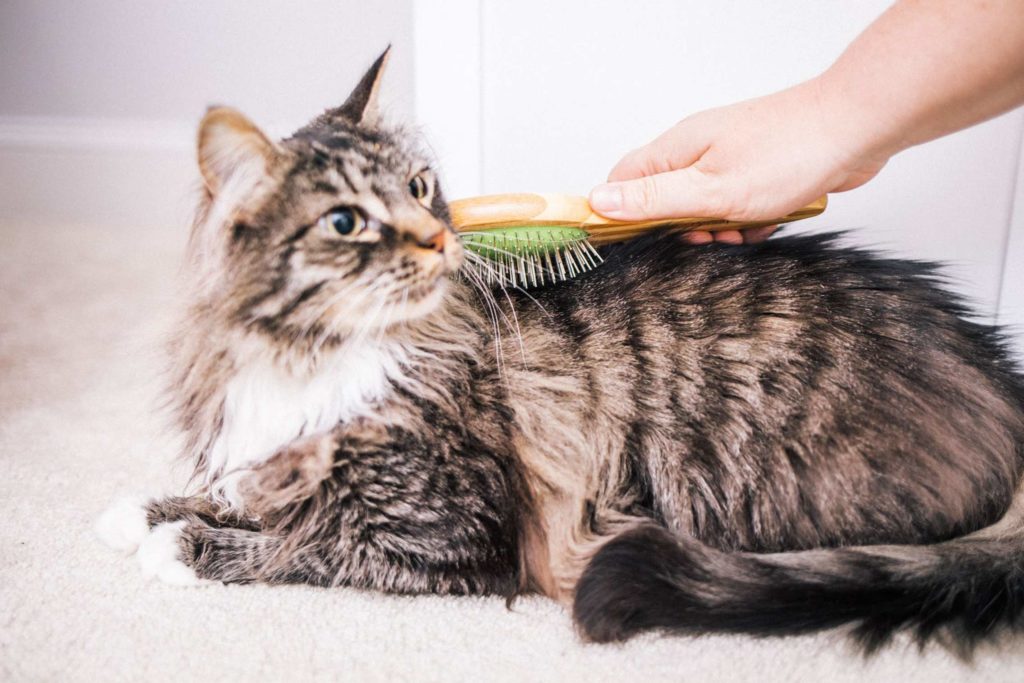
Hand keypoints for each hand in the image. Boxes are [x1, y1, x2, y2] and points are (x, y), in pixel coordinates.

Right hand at [589, 77, 889, 243]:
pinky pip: (737, 209)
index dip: (619, 214)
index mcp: (677, 149)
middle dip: (679, 230)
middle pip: (663, 200)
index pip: (623, 181)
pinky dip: (747, 224)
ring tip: (741, 233)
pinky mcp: (758, 173)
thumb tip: (599, 201)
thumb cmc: (789, 151)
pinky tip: (765, 226)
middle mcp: (698, 151)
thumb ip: (653, 199)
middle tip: (704, 239)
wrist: (857, 128)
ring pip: (704, 208)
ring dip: (718, 230)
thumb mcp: (711, 189)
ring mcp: (729, 161)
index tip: (631, 242)